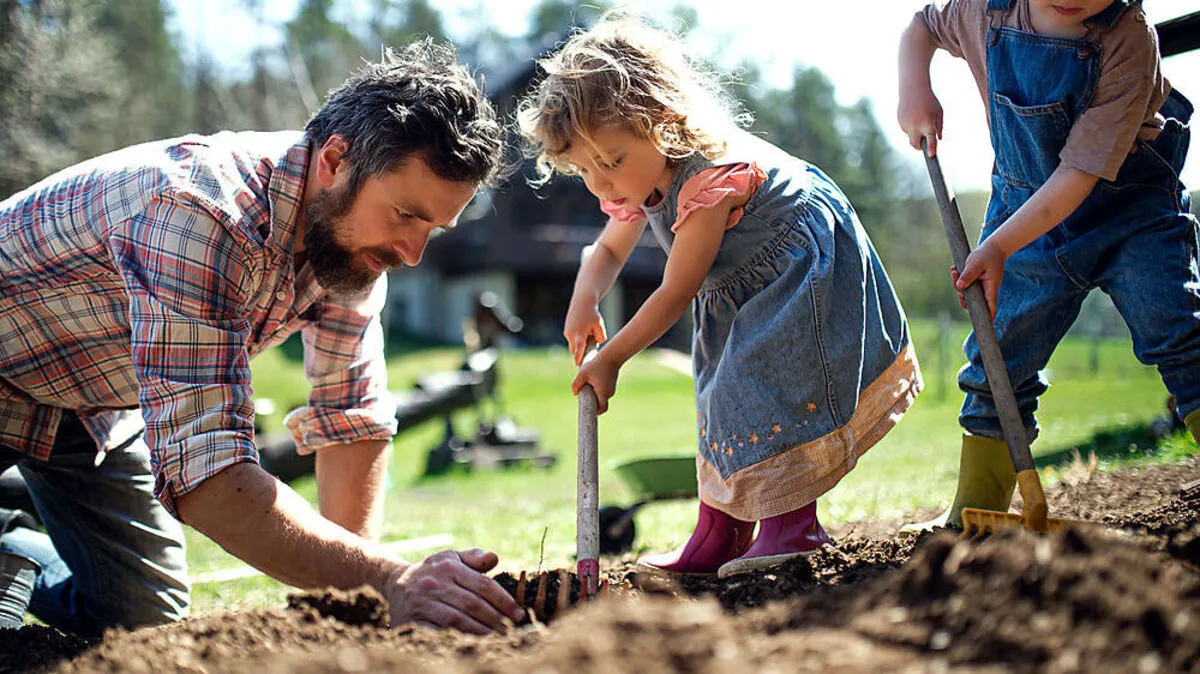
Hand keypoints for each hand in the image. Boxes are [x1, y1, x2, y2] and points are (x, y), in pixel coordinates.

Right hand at [382, 549, 523, 634]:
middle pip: (473, 604)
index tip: (518, 613)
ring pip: (457, 620)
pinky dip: (455, 639)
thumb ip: (473, 557)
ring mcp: (422, 603)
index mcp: (448, 567)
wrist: (394, 583)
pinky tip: (470, 644)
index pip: (483, 585)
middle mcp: (435, 584)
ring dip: (480, 632)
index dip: (504, 600)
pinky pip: (437, 632)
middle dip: (496, 619)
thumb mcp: (450, 558)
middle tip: (512, 630)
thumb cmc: (432, 571)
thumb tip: (494, 558)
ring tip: (497, 638)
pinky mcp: (411, 621)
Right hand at [564, 299, 606, 365]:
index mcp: (579, 333)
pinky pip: (573, 340)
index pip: (579, 347)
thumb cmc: (592, 313)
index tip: (577, 364)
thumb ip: (600, 338)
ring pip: (574, 345)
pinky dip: (578, 339)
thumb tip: (596, 344)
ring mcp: (567, 332)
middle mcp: (570, 334)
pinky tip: (584, 329)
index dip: (579, 356)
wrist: (582, 301)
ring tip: (588, 332)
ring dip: (580, 344)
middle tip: (591, 342)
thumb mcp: (599, 325)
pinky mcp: (566, 331)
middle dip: (582, 350)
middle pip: (575, 350)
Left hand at [571, 351, 618, 413]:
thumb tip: (574, 393)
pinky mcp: (611, 384)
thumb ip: (576, 384)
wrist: (611, 356)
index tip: (588, 412)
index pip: (601, 409)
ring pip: (602, 396)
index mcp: (603, 393)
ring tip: (588, 384)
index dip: (595, 412)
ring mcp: (611, 389)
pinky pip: (603, 390)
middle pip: (601, 404)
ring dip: (594, 394)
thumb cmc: (596, 365)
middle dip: (593, 402)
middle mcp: (609, 393)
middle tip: (585, 395)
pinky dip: (598, 389)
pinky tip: (592, 380)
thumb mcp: (582, 374)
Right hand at [898, 86, 942, 155]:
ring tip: (919, 119)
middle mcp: (916, 126)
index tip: (931, 155)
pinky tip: (913, 116)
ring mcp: (906, 125)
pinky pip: (906, 130)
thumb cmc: (930, 100)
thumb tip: (939, 139)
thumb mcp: (939, 112)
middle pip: (915, 145)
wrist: (913, 88)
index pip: (930, 140)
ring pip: (910, 136)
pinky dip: (910, 127)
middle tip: (924, 144)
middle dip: (919, 146)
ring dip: (915, 133)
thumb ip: (939, 126)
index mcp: (928, 124)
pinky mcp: (900, 122)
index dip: (931, 149)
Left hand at [953, 241, 1006, 320]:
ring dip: (958, 285)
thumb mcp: (976, 263)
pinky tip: (954, 269)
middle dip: (963, 298)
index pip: (990, 305)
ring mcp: (981, 286)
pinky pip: (965, 284)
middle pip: (974, 301)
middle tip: (957, 288)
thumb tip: (959, 287)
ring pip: (967, 292)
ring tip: (954, 271)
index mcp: (991, 287)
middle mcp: (986, 289)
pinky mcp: (975, 282)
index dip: (988, 316)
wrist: (993, 247)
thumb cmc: (987, 254)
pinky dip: (958, 278)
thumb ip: (968, 275)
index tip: (985, 324)